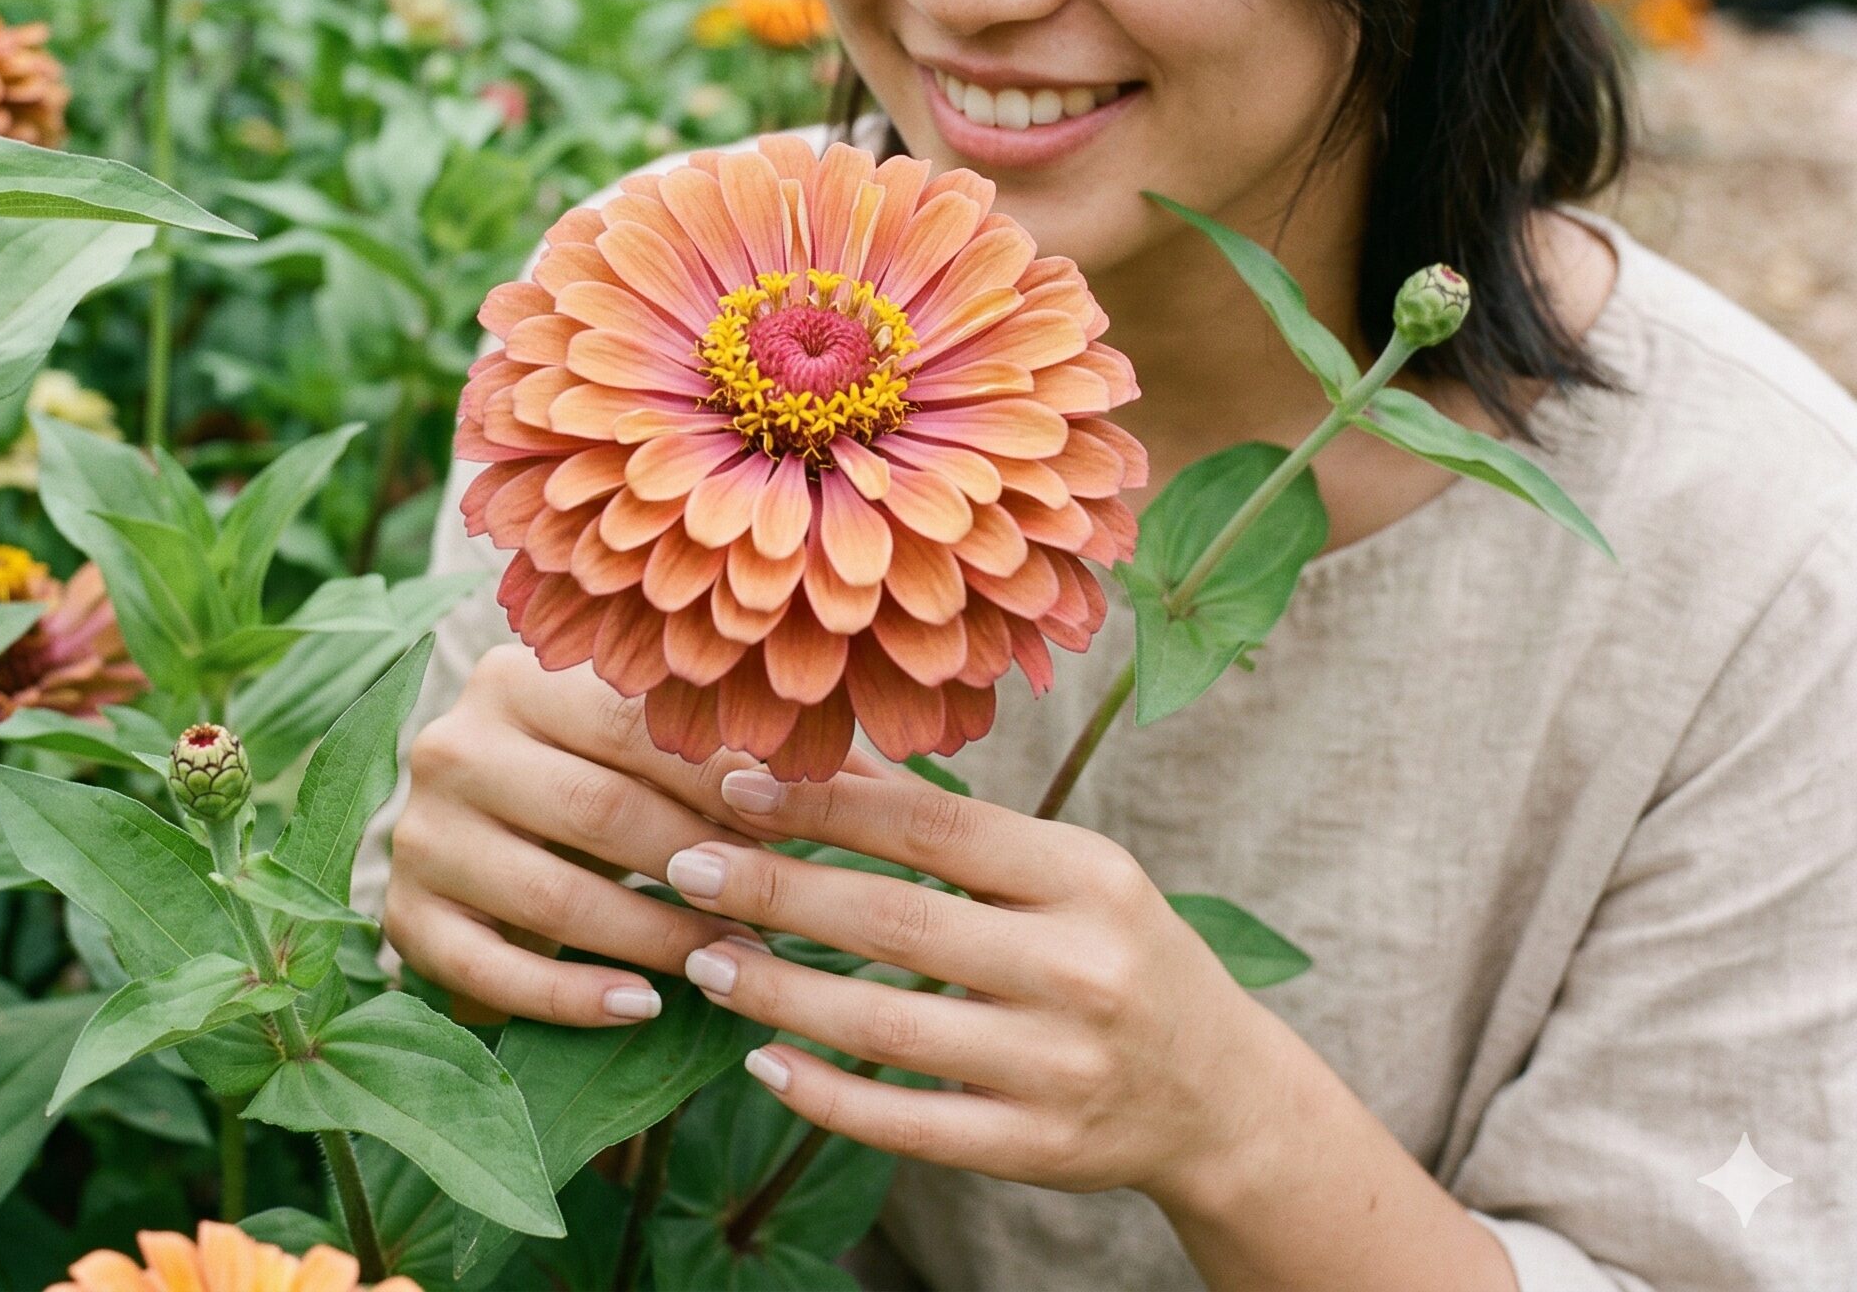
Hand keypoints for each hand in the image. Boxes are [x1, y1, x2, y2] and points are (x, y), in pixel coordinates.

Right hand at [382, 643, 789, 1027]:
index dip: (724, 778)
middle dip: (701, 865)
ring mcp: (420, 835)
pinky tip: (643, 1008)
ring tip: (736, 963)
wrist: (465, 832)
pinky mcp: (404, 918)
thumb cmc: (588, 774)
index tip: (808, 823)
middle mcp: (454, 745)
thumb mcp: (636, 742)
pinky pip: (493, 970)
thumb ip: (732, 745)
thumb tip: (879, 770)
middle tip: (784, 909)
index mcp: (516, 678)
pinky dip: (572, 996)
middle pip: (600, 810)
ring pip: (554, 895)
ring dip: (656, 938)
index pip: (636, 727)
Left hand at [660, 762, 1275, 1213]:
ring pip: (886, 1024)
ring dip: (779, 991)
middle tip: (686, 864)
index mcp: (1082, 874)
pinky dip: (824, 1094)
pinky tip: (762, 1059)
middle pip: (895, 921)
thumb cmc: (1116, 947)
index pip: (933, 826)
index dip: (827, 806)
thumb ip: (946, 821)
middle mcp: (1076, 965)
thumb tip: (830, 758)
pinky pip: (907, 1122)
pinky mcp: (1037, 1149)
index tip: (735, 786)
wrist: (1221, 1092)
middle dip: (776, 890)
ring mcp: (1058, 1065)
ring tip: (706, 957)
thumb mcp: (1060, 868)